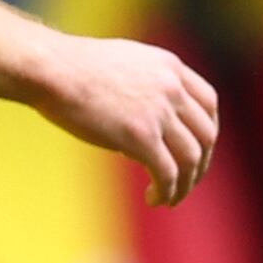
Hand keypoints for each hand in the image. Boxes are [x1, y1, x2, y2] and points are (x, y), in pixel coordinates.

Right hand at [33, 34, 218, 205]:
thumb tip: (148, 124)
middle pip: (207, 134)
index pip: (209, 102)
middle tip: (187, 180)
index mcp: (170, 67)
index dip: (207, 130)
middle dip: (202, 162)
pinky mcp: (141, 137)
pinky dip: (167, 191)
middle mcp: (172, 88)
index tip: (198, 148)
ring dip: (185, 184)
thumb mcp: (124, 63)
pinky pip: (168, 173)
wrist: (52, 70)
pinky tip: (155, 199)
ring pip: (191, 158)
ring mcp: (159, 112)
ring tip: (170, 198)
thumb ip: (146, 85)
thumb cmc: (74, 68)